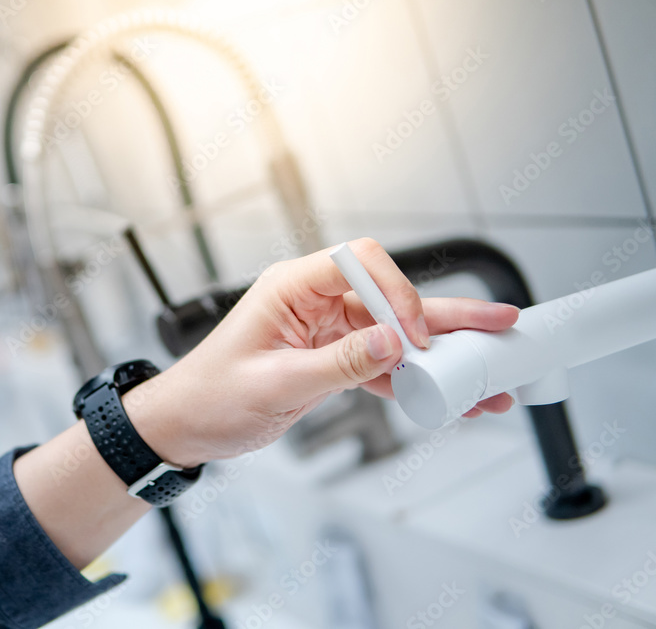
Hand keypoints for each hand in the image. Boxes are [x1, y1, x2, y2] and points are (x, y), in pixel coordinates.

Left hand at [125, 237, 519, 467]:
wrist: (188, 424)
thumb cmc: (211, 395)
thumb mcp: (275, 383)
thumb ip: (338, 363)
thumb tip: (393, 342)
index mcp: (291, 287)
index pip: (359, 262)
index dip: (397, 292)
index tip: (413, 336)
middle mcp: (313, 301)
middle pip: (391, 294)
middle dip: (444, 312)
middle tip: (498, 323)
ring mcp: (326, 329)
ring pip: (396, 331)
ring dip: (440, 353)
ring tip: (489, 370)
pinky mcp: (332, 357)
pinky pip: (383, 362)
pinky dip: (415, 380)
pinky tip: (450, 395)